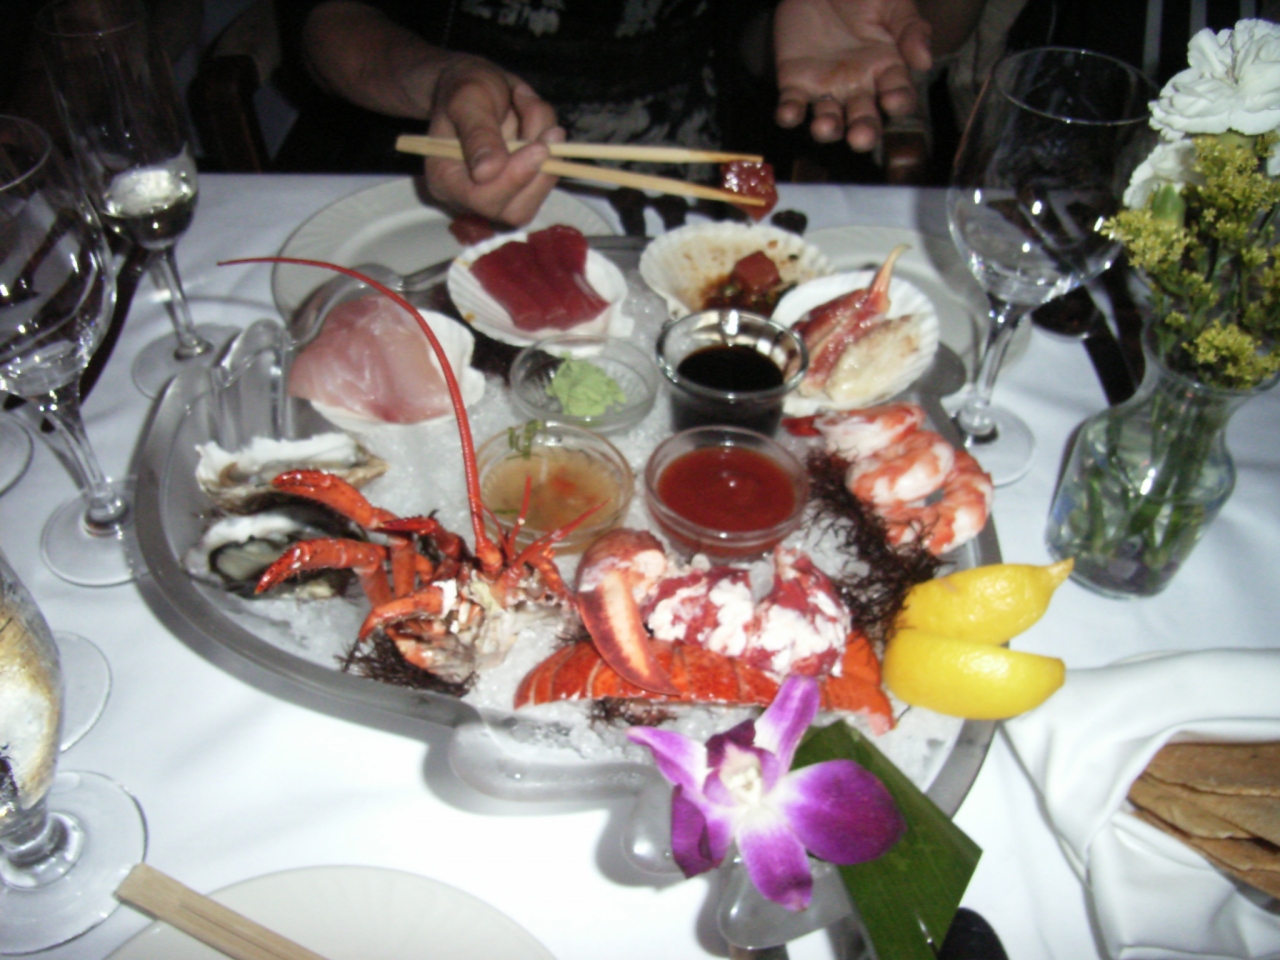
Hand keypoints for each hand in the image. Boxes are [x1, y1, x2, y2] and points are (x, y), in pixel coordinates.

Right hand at [424, 56, 564, 225]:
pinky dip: (553, 155)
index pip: (482, 198)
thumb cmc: (466, 87)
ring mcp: (498, 197)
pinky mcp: (520, 190)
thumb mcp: (468, 98)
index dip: (514, 178)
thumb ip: (477, 134)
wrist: (477, 85)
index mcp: (445, 178)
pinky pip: (545, 184)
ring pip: (535, 199)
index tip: (539, 147)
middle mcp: (469, 197)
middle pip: (513, 211)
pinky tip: (539, 126)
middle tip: (552, 131)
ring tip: (535, 115)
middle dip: (537, 171)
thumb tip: (486, 173)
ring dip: (549, 159)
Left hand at [774, 0, 931, 151]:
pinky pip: (791, 105)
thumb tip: (924, 61)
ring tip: (824, 126)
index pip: (898, 95)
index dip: (898, 102)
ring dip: (826, 129)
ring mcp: (825, 88)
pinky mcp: (795, 83)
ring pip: (828, 120)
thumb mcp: (893, 4)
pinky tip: (789, 115)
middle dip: (863, 131)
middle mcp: (857, 87)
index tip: (893, 101)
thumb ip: (910, 29)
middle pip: (863, 119)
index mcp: (886, 70)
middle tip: (860, 138)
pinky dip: (789, 113)